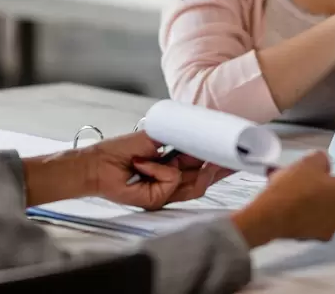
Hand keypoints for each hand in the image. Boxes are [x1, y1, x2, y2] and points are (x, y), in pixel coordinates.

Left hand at [86, 131, 231, 209]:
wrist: (99, 163)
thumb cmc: (123, 150)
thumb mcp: (159, 138)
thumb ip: (183, 140)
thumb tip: (206, 134)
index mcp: (175, 167)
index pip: (203, 168)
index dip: (219, 163)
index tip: (235, 155)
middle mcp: (173, 182)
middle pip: (204, 180)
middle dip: (218, 168)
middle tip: (230, 156)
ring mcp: (166, 193)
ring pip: (195, 185)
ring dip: (196, 169)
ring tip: (199, 157)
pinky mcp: (157, 200)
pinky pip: (172, 181)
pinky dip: (160, 169)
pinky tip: (145, 164)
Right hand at [230, 151, 334, 247]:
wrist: (270, 215)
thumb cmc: (292, 188)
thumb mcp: (309, 161)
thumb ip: (323, 161)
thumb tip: (323, 165)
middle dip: (333, 189)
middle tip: (314, 180)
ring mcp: (329, 226)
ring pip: (329, 208)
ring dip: (319, 199)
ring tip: (299, 189)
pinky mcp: (315, 234)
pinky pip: (316, 219)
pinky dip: (309, 211)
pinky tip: (294, 201)